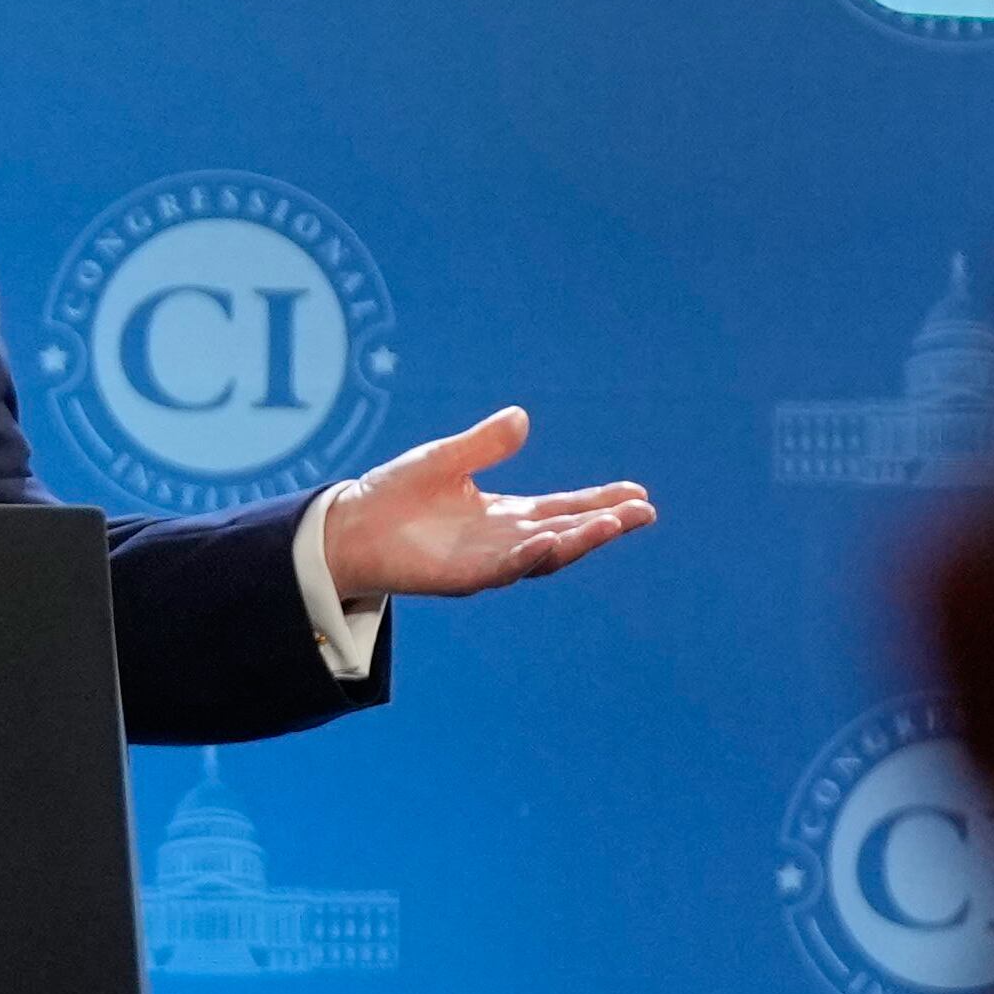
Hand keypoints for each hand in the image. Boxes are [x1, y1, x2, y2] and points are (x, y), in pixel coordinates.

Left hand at [315, 408, 652, 599]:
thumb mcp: (444, 458)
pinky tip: (549, 541)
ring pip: (543, 554)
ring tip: (610, 524)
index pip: (564, 508)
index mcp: (506, 514)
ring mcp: (487, 561)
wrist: (349, 526)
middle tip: (643, 512)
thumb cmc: (395, 494)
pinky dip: (527, 556)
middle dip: (604, 524)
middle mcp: (505, 540)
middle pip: (566, 532)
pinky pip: (502, 569)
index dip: (601, 503)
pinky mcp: (463, 576)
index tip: (638, 495)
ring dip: (577, 540)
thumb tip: (521, 417)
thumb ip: (483, 444)